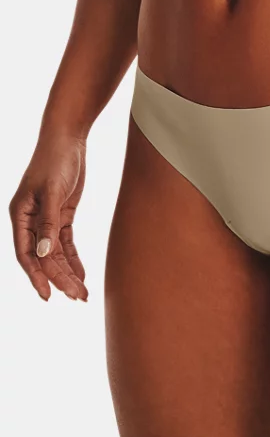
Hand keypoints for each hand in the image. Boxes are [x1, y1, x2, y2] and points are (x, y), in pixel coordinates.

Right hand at [9, 133, 88, 301]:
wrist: (68, 139)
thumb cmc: (55, 161)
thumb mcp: (53, 192)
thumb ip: (49, 223)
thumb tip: (44, 255)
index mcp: (20, 215)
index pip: (26, 254)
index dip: (36, 276)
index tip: (47, 296)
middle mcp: (30, 220)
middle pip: (44, 257)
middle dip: (59, 278)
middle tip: (77, 297)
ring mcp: (46, 218)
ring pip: (56, 253)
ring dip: (68, 272)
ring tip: (82, 293)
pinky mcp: (62, 215)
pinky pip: (66, 243)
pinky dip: (74, 259)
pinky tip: (82, 274)